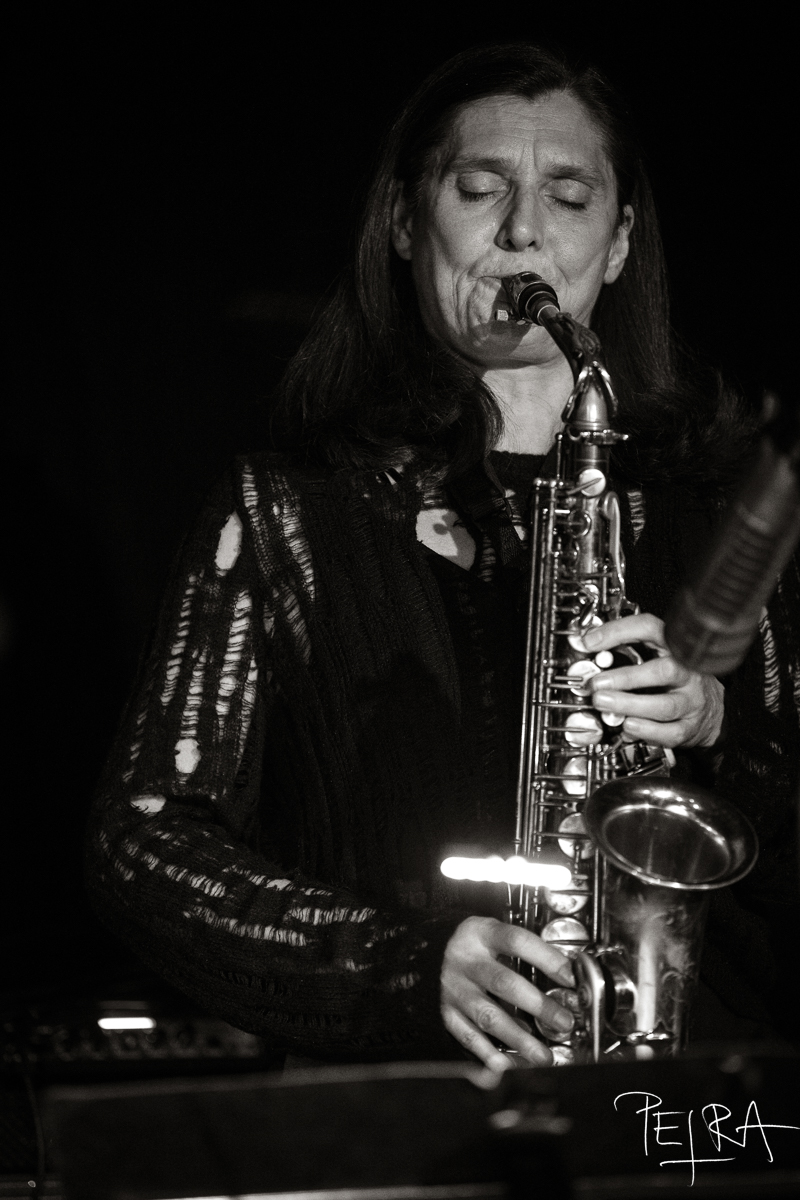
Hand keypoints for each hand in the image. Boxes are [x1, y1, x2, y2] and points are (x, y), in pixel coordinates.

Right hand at [441, 916, 575, 1070]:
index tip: (570, 978)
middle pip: (504, 983)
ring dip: (519, 1039)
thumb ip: (526, 951)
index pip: (517, 941)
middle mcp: (466, 961)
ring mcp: (455, 989)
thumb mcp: (495, 934)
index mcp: (481, 934)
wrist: (434, 951)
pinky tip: (509, 1063)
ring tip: (543, 1055)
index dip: (546, 958)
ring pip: (488, 1016)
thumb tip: (566, 977)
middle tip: (563, 1022)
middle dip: (539, 1006)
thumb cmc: (476, 946)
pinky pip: (469, 1037)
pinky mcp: (448, 1013)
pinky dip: (490, 1053)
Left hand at [581, 613, 723, 748]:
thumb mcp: (657, 658)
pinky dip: (646, 730)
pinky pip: (669, 732)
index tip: (589, 642)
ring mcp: (691, 701)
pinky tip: (627, 726)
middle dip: (626, 677)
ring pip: (665, 705)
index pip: (649, 628)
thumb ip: (627, 654)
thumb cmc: (676, 680)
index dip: (617, 632)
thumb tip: (588, 654)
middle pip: (663, 671)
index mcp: (674, 647)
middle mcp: (687, 672)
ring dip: (629, 705)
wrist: (711, 711)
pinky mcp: (690, 727)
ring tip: (604, 704)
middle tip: (597, 683)